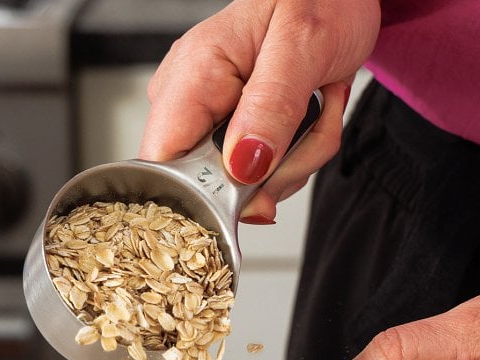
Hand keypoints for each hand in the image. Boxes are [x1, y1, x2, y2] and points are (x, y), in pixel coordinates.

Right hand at [139, 0, 379, 222]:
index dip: (203, 193)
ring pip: (246, 186)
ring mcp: (215, 118)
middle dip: (273, 174)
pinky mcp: (239, 132)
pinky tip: (312, 113)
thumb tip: (240, 166)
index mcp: (194, 73)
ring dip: (296, 161)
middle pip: (211, 185)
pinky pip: (265, 174)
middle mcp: (194, 99)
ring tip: (316, 106)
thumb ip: (271, 107)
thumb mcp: (303, 46)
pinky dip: (300, 155)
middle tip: (307, 125)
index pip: (162, 162)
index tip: (255, 187)